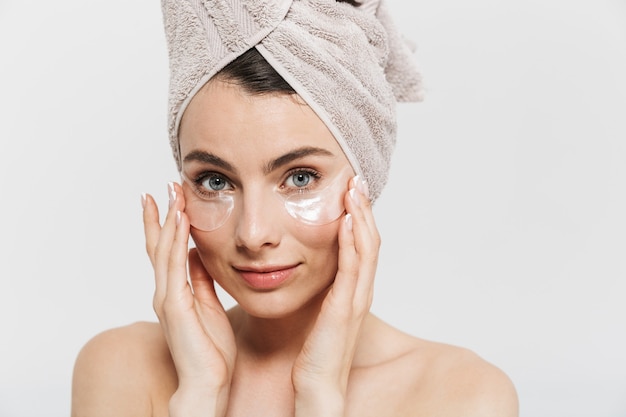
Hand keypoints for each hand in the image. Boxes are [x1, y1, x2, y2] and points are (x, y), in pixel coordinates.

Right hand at [143, 182, 235, 416]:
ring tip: (171, 193)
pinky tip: (181, 221)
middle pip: (160, 245)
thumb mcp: (209, 305)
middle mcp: (166, 292)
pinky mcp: (175, 306)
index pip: (167, 251)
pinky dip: (176, 241)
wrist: (209, 382)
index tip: (169, 199)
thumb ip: (201, 281)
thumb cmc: (211, 350)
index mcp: (175, 292)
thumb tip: (198, 254)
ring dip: (169, 219)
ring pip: (165, 250)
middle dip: (162, 214)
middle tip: (164, 186)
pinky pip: (175, 266)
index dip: (166, 225)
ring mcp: (168, 298)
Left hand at [291, 177, 379, 416]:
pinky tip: (345, 221)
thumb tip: (301, 266)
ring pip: (366, 249)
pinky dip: (351, 242)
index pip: (361, 245)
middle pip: (369, 240)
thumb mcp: (318, 311)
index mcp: (352, 290)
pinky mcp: (344, 309)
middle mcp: (359, 291)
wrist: (317, 386)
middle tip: (356, 179)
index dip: (359, 216)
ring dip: (361, 217)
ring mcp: (355, 299)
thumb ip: (319, 289)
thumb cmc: (313, 351)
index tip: (350, 190)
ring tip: (354, 190)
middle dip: (363, 208)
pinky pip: (352, 269)